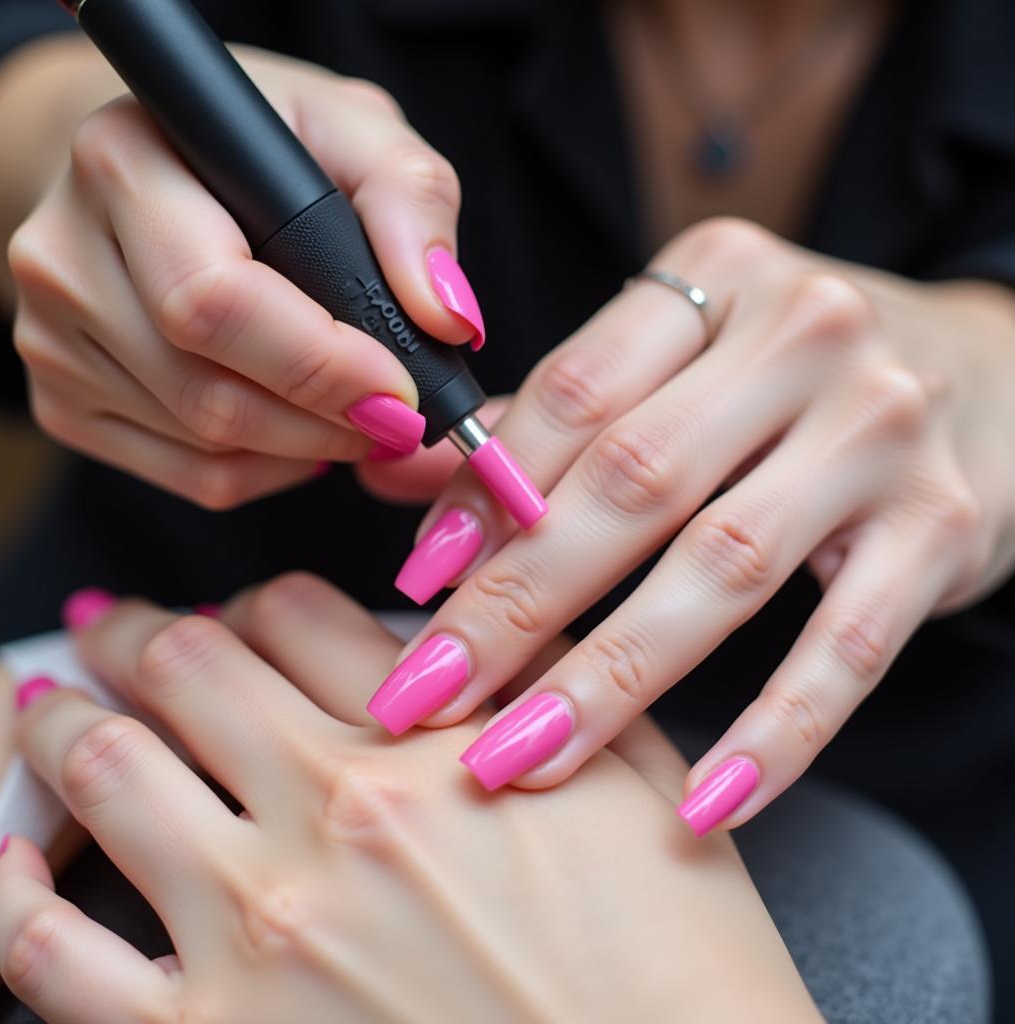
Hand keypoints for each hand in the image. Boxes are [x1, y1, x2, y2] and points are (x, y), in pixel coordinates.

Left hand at [0, 575, 816, 1022]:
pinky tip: (14, 855)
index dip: (260, 598)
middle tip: (115, 623)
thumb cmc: (677, 966)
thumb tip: (476, 621)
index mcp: (431, 744)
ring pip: (102, 769)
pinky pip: (50, 956)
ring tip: (49, 706)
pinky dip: (10, 885)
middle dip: (137, 628)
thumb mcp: (636, 779)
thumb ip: (555, 681)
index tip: (247, 614)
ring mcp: (256, 932)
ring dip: (60, 718)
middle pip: (187, 661)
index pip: (297, 611)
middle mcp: (331, 818)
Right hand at [5, 42, 483, 507]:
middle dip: (329, 424)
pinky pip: (195, 477)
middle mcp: (64, 257)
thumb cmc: (261, 147)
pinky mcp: (66, 402)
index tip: (403, 394)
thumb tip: (448, 319)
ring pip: (208, 449)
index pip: (215, 303)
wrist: (157, 167)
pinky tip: (298, 425)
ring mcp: (52, 340)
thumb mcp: (352, 131)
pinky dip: (270, 469)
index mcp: (125, 164)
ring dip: (309, 448)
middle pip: (210, 395)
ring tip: (354, 409)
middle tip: (398, 419)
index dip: (321, 367)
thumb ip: (409, 201)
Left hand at [370, 217, 1014, 833]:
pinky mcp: (947, 524)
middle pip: (633, 483)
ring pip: (724, 568)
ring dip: (610, 677)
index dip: (484, 494)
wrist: (992, 372)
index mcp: (714, 280)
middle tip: (429, 697)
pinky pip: (847, 646)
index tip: (418, 586)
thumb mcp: (683, 360)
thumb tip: (408, 485)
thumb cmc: (797, 375)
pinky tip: (702, 806)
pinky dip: (773, 732)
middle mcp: (803, 337)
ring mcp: (882, 431)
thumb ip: (549, 421)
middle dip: (517, 601)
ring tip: (523, 755)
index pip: (575, 393)